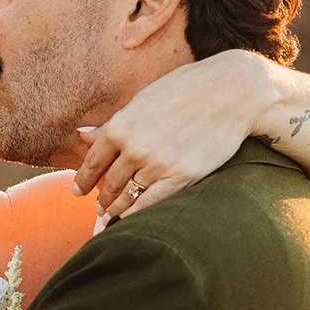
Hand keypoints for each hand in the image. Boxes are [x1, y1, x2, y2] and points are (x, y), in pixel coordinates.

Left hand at [72, 49, 273, 218]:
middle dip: (103, 198)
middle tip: (99, 207)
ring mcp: (157, 164)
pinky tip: (131, 220)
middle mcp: (134, 147)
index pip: (93, 161)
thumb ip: (115, 123)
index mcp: (121, 125)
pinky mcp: (181, 177)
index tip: (78, 191)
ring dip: (116, 210)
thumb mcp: (144, 100)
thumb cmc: (187, 89)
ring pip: (128, 196)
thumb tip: (83, 136)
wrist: (232, 91)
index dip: (83, 180)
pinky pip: (151, 204)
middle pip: (110, 182)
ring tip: (111, 216)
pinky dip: (137, 215)